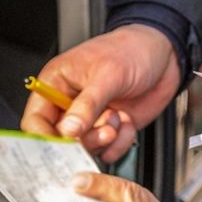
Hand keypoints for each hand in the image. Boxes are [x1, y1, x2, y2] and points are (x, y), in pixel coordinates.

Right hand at [21, 24, 180, 162]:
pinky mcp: (110, 128)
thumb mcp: (107, 75)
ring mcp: (91, 118)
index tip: (62, 146)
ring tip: (117, 120)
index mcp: (57, 83)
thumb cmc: (132, 50)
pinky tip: (127, 124)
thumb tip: (67, 130)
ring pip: (85, 148)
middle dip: (82, 140)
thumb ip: (87, 105)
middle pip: (60, 140)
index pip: (35, 120)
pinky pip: (108, 151)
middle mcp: (70, 103)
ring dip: (104, 140)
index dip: (44, 137)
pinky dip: (120, 144)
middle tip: (102, 131)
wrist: (165, 53)